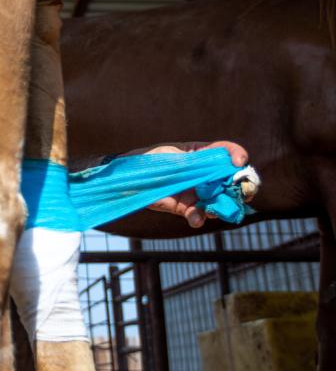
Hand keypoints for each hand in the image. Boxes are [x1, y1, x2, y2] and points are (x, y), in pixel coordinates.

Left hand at [133, 140, 248, 227]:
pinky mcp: (185, 207)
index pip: (227, 151)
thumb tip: (212, 173)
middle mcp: (204, 174)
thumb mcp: (172, 155)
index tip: (240, 162)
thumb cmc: (149, 160)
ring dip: (223, 205)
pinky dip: (200, 217)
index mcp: (202, 154)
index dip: (237, 155)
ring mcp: (197, 191)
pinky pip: (198, 214)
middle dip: (241, 186)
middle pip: (231, 179)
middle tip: (244, 192)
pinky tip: (197, 218)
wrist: (127, 178)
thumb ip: (193, 163)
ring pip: (220, 199)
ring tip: (218, 207)